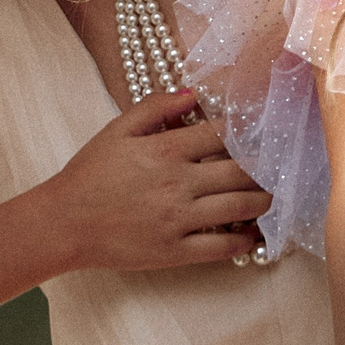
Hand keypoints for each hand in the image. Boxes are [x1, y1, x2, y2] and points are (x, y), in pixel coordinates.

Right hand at [23, 89, 266, 271]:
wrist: (63, 223)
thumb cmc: (88, 174)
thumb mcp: (116, 130)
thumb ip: (156, 107)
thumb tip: (194, 93)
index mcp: (166, 150)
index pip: (224, 134)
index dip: (251, 130)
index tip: (268, 129)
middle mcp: (179, 183)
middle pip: (242, 171)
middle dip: (266, 168)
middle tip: (282, 166)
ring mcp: (179, 219)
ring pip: (240, 208)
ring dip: (264, 201)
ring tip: (272, 196)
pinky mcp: (175, 251)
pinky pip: (222, 247)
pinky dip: (245, 241)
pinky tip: (254, 235)